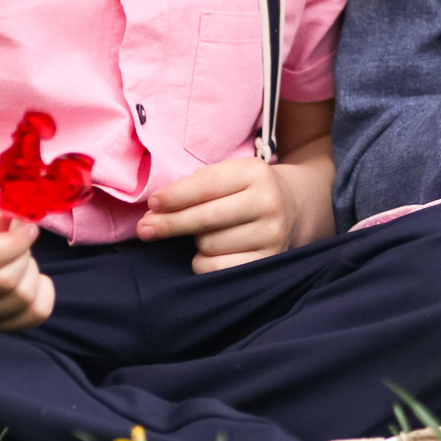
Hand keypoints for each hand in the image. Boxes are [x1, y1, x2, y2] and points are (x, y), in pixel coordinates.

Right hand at [0, 197, 55, 329]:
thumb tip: (20, 228)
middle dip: (24, 255)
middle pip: (6, 281)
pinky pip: (36, 314)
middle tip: (20, 244)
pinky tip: (32, 278)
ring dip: (32, 272)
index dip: (16, 242)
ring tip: (20, 260)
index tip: (29, 228)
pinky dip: (44, 293)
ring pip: (23, 299)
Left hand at [140, 157, 305, 272]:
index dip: (174, 196)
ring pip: (208, 245)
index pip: (206, 185)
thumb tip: (152, 215)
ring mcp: (271, 234)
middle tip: (145, 229)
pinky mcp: (268, 260)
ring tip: (204, 234)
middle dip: (170, 224)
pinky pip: (217, 268)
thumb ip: (192, 188)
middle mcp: (267, 202)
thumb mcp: (228, 175)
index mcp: (255, 173)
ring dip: (195, 242)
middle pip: (204, 219)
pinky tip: (211, 252)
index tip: (152, 203)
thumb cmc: (245, 190)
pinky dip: (204, 262)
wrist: (295, 207)